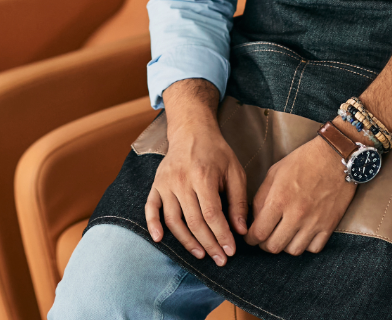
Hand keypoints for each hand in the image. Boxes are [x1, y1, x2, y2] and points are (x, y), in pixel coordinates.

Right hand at [145, 80, 248, 265]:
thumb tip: (240, 230)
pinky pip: (151, 207)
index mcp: (203, 176)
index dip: (221, 236)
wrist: (192, 131)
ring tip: (201, 254)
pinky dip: (152, 224)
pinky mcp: (156, 184)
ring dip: (186, 241)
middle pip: (194, 221)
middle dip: (209, 244)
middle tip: (220, 260)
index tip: (231, 251)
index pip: (212, 215)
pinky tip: (159, 239)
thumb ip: (238, 201)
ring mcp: (166, 183)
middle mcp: (181, 181)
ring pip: (173, 220)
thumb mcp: (235, 171)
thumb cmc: (216, 152)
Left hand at [245, 135, 355, 254]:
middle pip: (274, 247)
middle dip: (264, 244)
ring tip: (283, 235)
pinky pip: (313, 248)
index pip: (259, 233)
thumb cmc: (303, 161)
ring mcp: (314, 222)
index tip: (250, 237)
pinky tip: (301, 234)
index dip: (250, 239)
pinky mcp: (329, 225)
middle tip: (264, 237)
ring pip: (293, 251)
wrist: (335, 157)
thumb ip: (261, 198)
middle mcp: (296, 215)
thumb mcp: (274, 173)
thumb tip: (255, 219)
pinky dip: (305, 245)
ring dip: (285, 245)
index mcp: (279, 200)